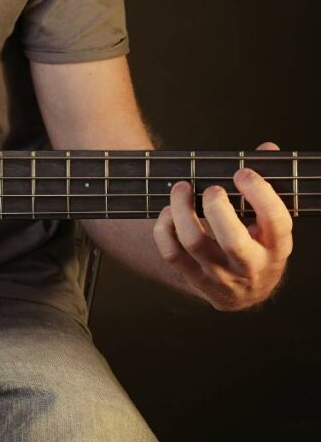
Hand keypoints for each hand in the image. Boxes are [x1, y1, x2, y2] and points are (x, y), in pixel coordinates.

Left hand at [152, 141, 293, 310]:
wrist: (246, 293)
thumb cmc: (258, 246)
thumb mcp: (270, 224)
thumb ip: (266, 187)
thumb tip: (266, 148)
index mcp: (276, 247)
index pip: (274, 221)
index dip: (259, 192)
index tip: (242, 173)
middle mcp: (250, 265)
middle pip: (232, 240)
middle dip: (217, 207)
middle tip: (211, 188)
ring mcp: (219, 275)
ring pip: (195, 243)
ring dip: (182, 210)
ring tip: (181, 188)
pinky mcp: (193, 278)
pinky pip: (171, 253)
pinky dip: (164, 228)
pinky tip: (168, 212)